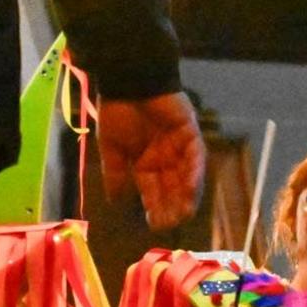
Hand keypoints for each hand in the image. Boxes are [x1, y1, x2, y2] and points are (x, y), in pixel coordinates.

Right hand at [96, 92, 204, 229]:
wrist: (128, 82)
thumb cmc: (117, 112)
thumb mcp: (111, 148)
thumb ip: (116, 174)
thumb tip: (115, 201)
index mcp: (146, 163)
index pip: (153, 191)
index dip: (154, 207)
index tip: (154, 224)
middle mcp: (165, 158)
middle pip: (172, 187)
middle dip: (172, 205)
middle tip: (172, 223)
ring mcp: (179, 145)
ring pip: (186, 175)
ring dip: (186, 194)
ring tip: (184, 212)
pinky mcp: (190, 132)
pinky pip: (195, 155)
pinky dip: (193, 171)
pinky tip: (190, 187)